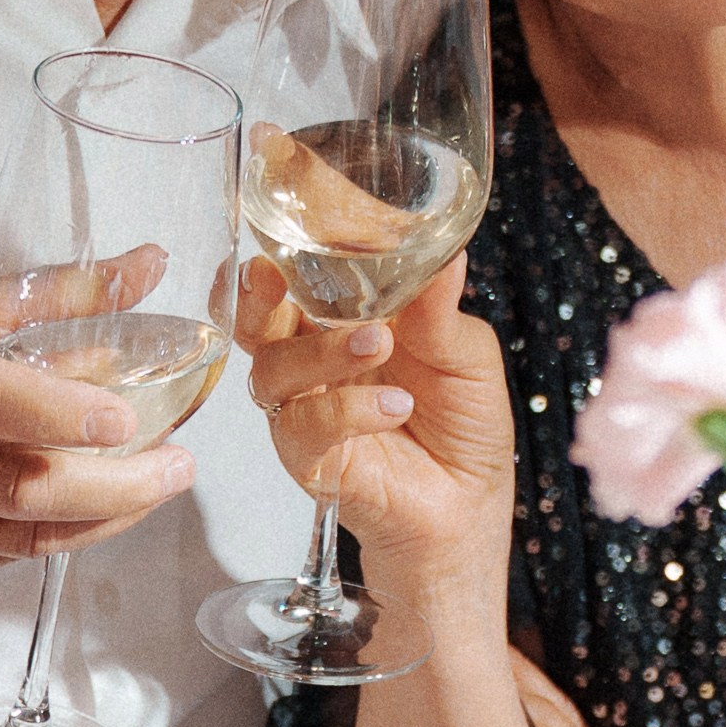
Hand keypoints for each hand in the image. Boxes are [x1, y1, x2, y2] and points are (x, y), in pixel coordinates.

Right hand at [0, 274, 198, 585]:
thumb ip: (52, 294)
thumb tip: (148, 266)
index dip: (51, 412)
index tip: (120, 415)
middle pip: (21, 488)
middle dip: (117, 485)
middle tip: (181, 462)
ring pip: (28, 534)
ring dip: (110, 512)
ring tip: (165, 479)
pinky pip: (13, 555)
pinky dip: (72, 530)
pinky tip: (109, 503)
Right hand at [237, 250, 513, 593]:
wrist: (469, 510)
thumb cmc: (464, 430)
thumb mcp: (467, 357)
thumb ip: (442, 312)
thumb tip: (447, 256)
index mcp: (344, 324)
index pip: (299, 278)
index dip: (287, 249)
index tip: (297, 216)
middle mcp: (313, 364)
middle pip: (256, 319)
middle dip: (258, 292)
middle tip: (276, 272)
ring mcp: (305, 411)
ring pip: (272, 369)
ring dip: (321, 350)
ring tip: (378, 341)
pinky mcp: (309, 461)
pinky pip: (303, 427)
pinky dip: (346, 410)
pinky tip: (393, 404)